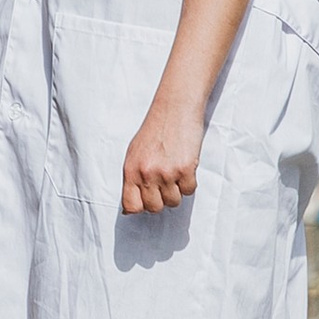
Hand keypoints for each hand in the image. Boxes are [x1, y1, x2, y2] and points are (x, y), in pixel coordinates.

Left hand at [122, 100, 204, 215]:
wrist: (174, 109)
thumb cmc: (155, 130)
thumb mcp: (135, 153)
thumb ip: (133, 179)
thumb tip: (130, 209)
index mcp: (131, 170)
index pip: (131, 206)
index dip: (140, 207)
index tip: (146, 201)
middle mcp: (147, 173)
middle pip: (154, 208)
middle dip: (161, 200)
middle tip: (164, 183)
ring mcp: (166, 172)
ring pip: (174, 201)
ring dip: (176, 190)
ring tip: (174, 171)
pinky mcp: (185, 169)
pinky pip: (189, 191)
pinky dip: (189, 182)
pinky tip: (185, 166)